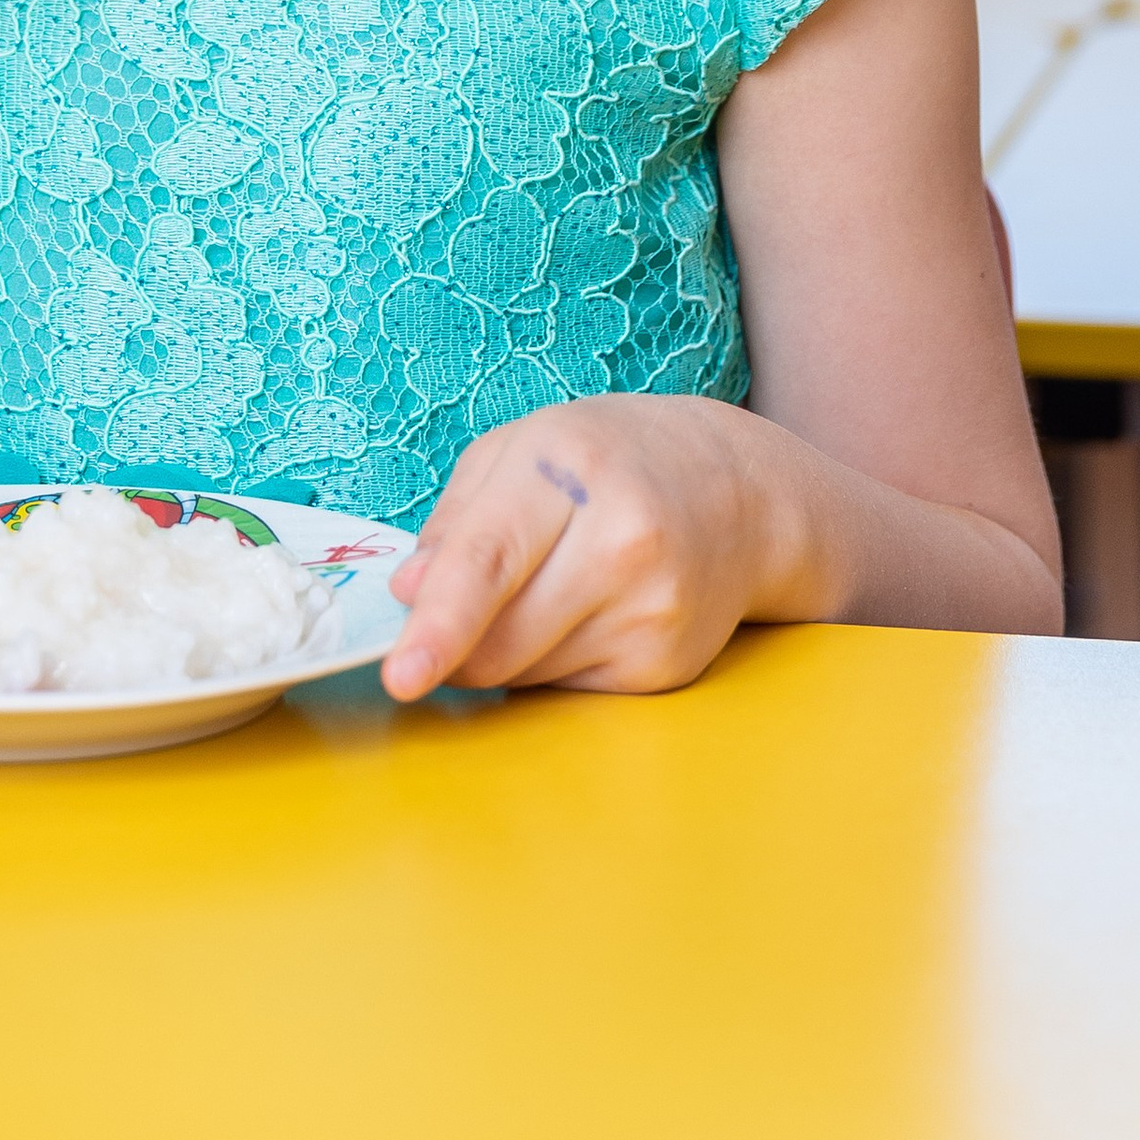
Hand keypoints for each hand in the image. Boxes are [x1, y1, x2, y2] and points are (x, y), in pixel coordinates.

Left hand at [382, 395, 797, 700]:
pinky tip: (585, 610)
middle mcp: (620, 541)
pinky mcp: (666, 663)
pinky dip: (550, 662)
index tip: (401, 675)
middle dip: (452, 644)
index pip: (488, 560)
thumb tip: (409, 594)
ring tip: (544, 586)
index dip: (438, 624)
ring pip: (523, 673)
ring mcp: (651, 608)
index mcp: (568, 468)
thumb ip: (454, 522)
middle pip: (497, 639)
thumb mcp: (517, 451)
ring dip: (503, 649)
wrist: (738, 492)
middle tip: (449, 616)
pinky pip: (565, 688)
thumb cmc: (606, 461)